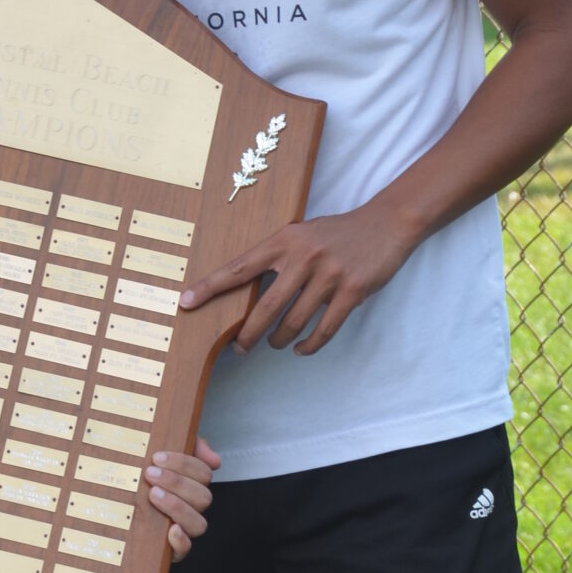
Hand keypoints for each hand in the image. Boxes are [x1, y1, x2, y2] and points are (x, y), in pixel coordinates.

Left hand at [142, 438, 219, 559]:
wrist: (116, 513)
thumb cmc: (143, 480)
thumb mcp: (163, 457)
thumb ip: (191, 446)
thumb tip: (213, 460)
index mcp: (192, 485)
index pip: (203, 473)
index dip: (184, 464)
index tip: (158, 457)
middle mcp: (192, 508)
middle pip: (203, 497)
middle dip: (177, 483)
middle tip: (151, 474)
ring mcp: (183, 529)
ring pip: (198, 523)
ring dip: (177, 507)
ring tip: (153, 494)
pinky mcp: (170, 549)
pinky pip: (184, 550)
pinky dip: (181, 541)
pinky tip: (171, 529)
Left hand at [182, 203, 417, 355]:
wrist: (386, 224)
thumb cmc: (336, 233)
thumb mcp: (301, 235)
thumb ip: (277, 257)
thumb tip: (245, 289)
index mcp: (284, 241)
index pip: (239, 268)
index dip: (210, 287)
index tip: (186, 302)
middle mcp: (303, 257)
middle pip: (265, 308)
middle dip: (248, 334)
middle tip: (239, 348)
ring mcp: (329, 275)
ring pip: (293, 323)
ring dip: (279, 340)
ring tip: (275, 344)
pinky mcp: (352, 291)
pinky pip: (324, 330)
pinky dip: (309, 346)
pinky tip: (301, 349)